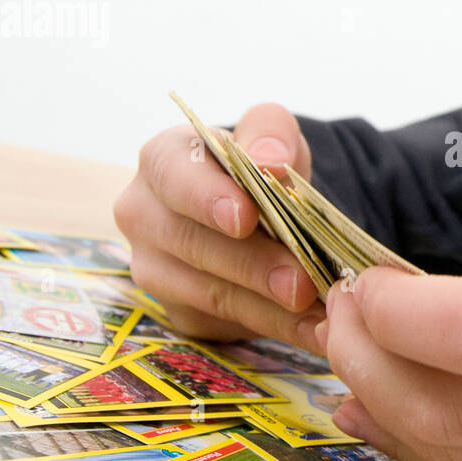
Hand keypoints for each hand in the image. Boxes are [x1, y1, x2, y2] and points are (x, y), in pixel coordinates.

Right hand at [113, 102, 324, 350]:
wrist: (260, 206)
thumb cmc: (259, 163)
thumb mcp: (271, 133)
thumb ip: (270, 132)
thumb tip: (269, 158)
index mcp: (162, 162)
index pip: (175, 178)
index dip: (208, 199)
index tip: (245, 217)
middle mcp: (144, 215)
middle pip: (193, 245)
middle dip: (253, 266)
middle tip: (301, 282)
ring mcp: (155, 268)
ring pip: (208, 294)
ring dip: (267, 308)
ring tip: (317, 312)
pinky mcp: (179, 309)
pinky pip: (225, 324)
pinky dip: (274, 327)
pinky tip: (313, 328)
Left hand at [321, 205, 461, 460]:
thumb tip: (421, 311)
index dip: (402, 314)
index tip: (368, 284)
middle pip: (453, 409)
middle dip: (367, 361)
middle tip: (341, 312)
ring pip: (453, 453)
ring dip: (377, 401)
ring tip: (355, 347)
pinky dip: (410, 440)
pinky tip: (375, 402)